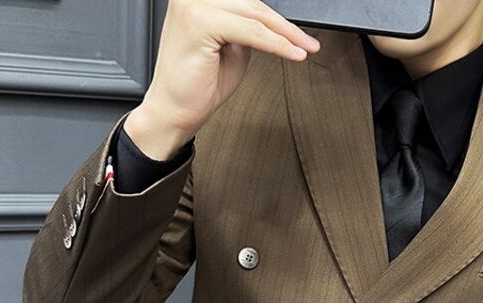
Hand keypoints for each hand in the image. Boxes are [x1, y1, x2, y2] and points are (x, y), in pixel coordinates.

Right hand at [125, 0, 320, 158]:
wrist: (173, 111)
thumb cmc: (196, 85)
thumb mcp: (230, 48)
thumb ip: (246, 29)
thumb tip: (271, 25)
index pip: (246, 1)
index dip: (275, 18)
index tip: (300, 34)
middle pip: (253, 3)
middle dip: (286, 26)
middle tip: (309, 43)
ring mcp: (193, 5)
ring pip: (254, 15)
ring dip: (285, 34)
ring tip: (305, 49)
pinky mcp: (199, 22)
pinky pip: (251, 32)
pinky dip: (276, 44)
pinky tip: (292, 54)